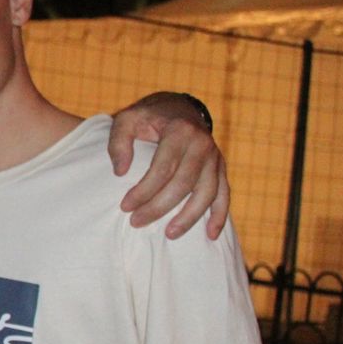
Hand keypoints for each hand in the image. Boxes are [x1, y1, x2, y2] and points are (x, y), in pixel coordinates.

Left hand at [108, 94, 228, 239]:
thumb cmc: (148, 118)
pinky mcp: (220, 168)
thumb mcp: (127, 120)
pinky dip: (220, 215)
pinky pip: (224, 194)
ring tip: (169, 235)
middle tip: (136, 222)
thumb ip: (118, 142)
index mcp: (180, 131)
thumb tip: (120, 172)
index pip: (162, 169)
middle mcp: (202, 144)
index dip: (144, 191)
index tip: (124, 207)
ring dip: (189, 217)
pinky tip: (211, 235)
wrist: (179, 108)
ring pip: (207, 193)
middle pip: (184, 184)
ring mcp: (215, 157)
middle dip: (159, 207)